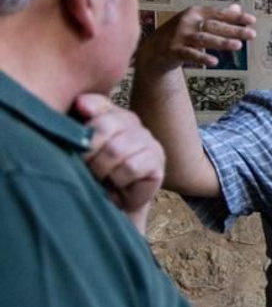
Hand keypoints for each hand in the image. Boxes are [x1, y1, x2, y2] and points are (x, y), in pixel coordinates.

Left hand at [73, 94, 164, 228]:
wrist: (111, 204)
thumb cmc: (91, 173)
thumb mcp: (79, 146)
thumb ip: (80, 120)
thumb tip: (81, 102)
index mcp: (110, 112)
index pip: (96, 105)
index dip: (84, 124)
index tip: (78, 141)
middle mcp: (132, 121)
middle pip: (105, 127)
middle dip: (89, 153)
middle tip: (86, 167)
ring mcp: (148, 140)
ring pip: (117, 149)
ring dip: (103, 169)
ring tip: (102, 178)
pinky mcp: (157, 161)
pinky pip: (131, 167)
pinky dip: (119, 179)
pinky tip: (119, 184)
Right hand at [136, 4, 254, 73]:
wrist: (152, 49)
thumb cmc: (180, 33)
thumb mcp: (197, 21)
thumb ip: (217, 16)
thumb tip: (237, 7)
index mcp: (195, 12)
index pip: (218, 13)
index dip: (235, 16)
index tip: (252, 20)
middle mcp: (188, 22)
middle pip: (214, 26)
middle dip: (233, 30)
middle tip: (252, 34)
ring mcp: (180, 36)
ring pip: (203, 39)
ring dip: (221, 42)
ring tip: (238, 45)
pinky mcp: (173, 50)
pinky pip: (189, 54)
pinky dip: (201, 57)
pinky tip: (214, 62)